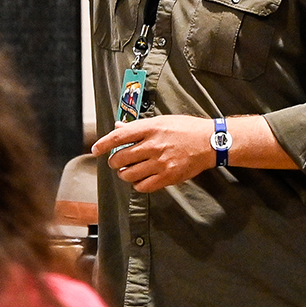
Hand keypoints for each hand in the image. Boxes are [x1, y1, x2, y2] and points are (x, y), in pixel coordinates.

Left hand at [91, 115, 216, 192]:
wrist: (210, 142)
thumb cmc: (186, 128)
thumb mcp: (161, 121)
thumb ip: (138, 126)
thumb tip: (118, 127)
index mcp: (151, 128)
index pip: (119, 137)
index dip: (103, 144)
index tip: (95, 150)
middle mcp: (154, 145)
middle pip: (121, 158)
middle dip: (114, 162)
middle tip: (118, 161)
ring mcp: (161, 162)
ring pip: (129, 174)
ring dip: (125, 174)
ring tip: (129, 171)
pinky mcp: (168, 176)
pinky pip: (143, 186)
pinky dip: (138, 184)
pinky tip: (141, 179)